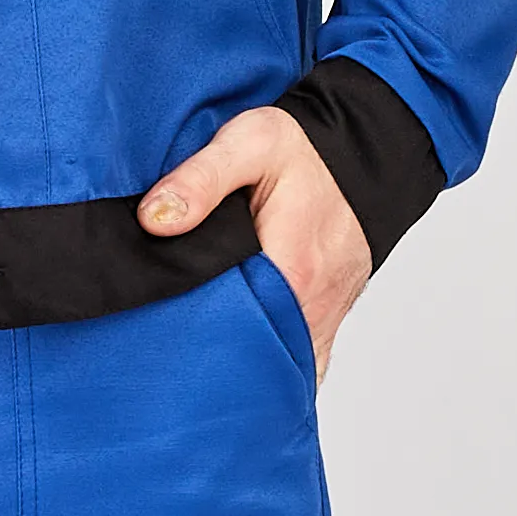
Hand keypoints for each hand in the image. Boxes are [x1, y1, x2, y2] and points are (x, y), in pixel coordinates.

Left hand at [138, 107, 371, 379]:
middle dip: (208, 364)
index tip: (156, 337)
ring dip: (239, 368)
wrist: (362, 159)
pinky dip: (269, 370)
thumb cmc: (305, 151)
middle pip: (252, 358)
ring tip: (192, 367)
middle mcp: (312, 306)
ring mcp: (323, 320)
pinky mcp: (325, 323)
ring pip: (276, 366)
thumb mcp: (249, 144)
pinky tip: (236, 370)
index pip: (233, 330)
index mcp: (291, 270)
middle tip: (164, 354)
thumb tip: (154, 220)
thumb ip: (200, 179)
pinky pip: (299, 366)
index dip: (190, 339)